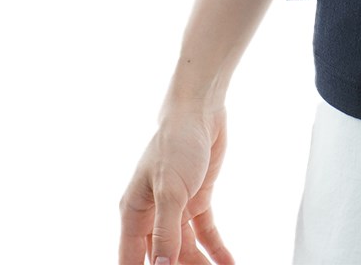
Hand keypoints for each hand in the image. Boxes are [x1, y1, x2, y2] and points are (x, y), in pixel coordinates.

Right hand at [118, 102, 235, 264]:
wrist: (200, 110)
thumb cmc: (176, 142)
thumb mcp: (170, 189)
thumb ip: (165, 230)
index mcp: (134, 214)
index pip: (132, 260)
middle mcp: (152, 215)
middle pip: (163, 259)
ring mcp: (176, 208)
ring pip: (186, 249)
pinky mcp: (197, 199)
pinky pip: (205, 232)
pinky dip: (216, 249)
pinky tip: (228, 262)